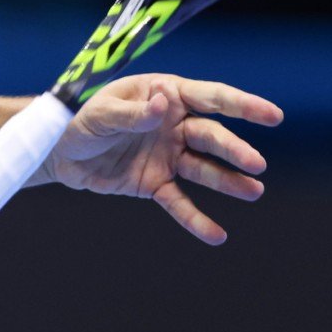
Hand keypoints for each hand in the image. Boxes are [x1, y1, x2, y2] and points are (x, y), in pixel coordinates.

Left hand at [33, 74, 283, 244]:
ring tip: (254, 192)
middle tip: (256, 165)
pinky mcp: (155, 184)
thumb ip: (133, 112)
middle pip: (212, 137)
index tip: (274, 116)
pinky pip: (180, 202)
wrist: (57, 152)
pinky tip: (217, 235)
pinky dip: (196, 220)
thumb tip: (164, 103)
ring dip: (228, 181)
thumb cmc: (79, 119)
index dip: (243, 105)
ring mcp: (167, 156)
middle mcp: (174, 125)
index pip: (211, 98)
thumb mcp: (101, 113)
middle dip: (234, 150)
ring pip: (204, 169)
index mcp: (165, 95)